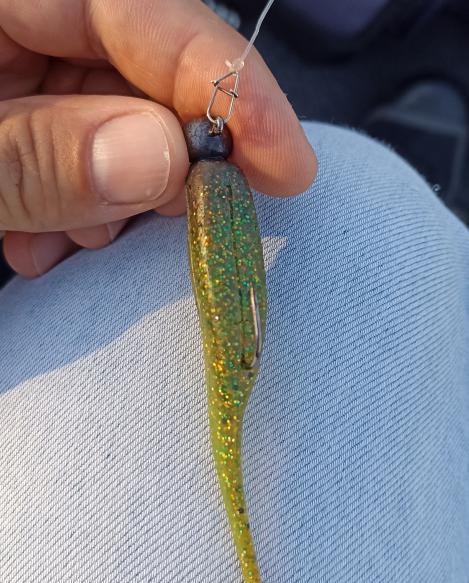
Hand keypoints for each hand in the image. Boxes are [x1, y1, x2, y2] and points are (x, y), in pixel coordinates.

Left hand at [0, 0, 316, 277]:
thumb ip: (40, 158)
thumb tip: (165, 159)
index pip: (137, 8)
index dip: (223, 82)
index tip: (284, 165)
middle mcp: (14, 22)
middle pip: (140, 67)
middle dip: (171, 154)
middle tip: (195, 220)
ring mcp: (14, 68)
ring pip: (115, 116)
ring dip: (118, 195)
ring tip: (80, 245)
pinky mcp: (13, 115)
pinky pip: (77, 147)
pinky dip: (78, 205)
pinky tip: (44, 244)